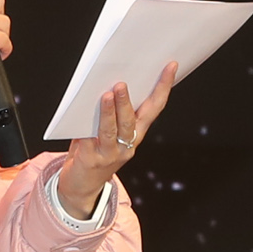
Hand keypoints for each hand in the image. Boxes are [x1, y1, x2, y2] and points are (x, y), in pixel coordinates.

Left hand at [53, 62, 180, 210]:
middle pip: (133, 120)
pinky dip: (88, 127)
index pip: (154, 107)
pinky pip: (91, 140)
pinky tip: (81, 113)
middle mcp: (129, 144)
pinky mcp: (93, 160)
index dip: (163, 87)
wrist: (81, 186)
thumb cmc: (94, 152)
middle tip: (123, 83)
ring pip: (113, 130)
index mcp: (137, 133)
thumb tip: (108, 84)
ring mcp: (111, 154)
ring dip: (111, 111)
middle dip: (128, 100)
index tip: (171, 66)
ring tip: (107, 95)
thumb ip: (111, 112)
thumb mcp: (108, 131)